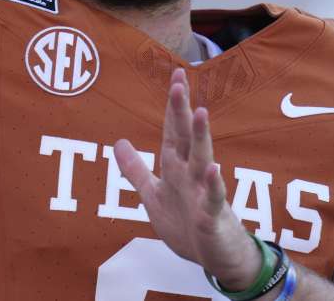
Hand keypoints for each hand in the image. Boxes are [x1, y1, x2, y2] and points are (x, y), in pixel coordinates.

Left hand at [114, 68, 262, 287]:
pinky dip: (212, 185)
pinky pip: (213, 199)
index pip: (172, 130)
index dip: (172, 105)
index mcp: (176, 168)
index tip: (176, 75)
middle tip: (179, 81)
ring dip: (200, 138)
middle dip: (181, 111)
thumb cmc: (187, 224)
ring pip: (202, 161)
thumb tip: (118, 142)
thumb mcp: (154, 195)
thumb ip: (136, 170)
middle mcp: (191, 174)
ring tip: (200, 113)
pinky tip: (213, 170)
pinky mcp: (212, 218)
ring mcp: (204, 194)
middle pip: (185, 138)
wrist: (216, 259)